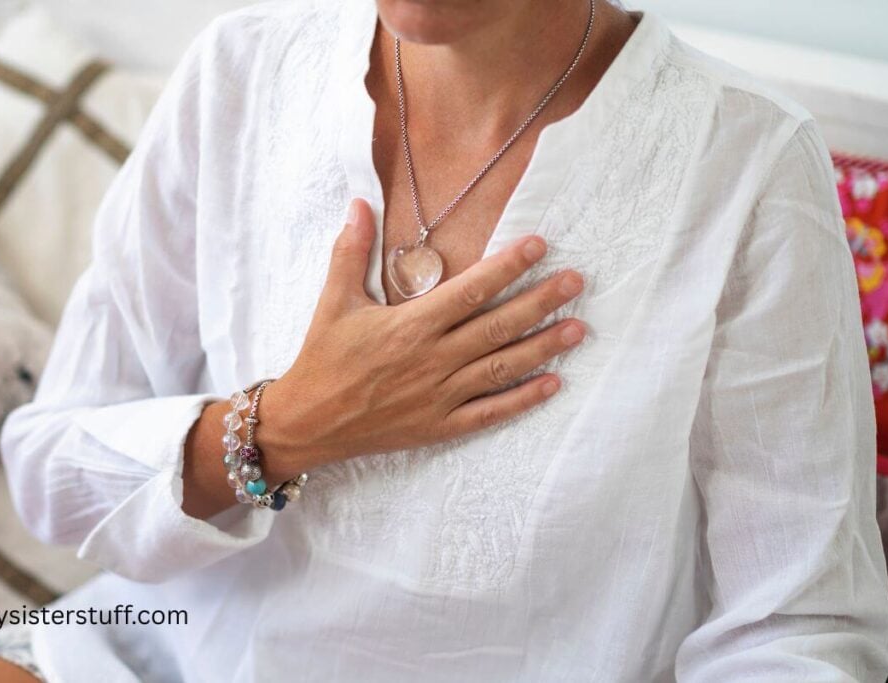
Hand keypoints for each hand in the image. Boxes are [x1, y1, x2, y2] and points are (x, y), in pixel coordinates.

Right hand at [259, 197, 584, 472]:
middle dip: (541, 301)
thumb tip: (359, 203)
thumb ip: (351, 251)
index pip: (470, 290)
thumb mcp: (333, 301)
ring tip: (579, 328)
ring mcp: (440, 396)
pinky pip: (490, 412)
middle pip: (498, 326)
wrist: (308, 422)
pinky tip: (553, 383)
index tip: (539, 246)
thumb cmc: (322, 358)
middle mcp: (432, 359)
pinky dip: (523, 399)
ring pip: (502, 367)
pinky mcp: (440, 426)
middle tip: (577, 282)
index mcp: (410, 325)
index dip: (508, 266)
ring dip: (543, 347)